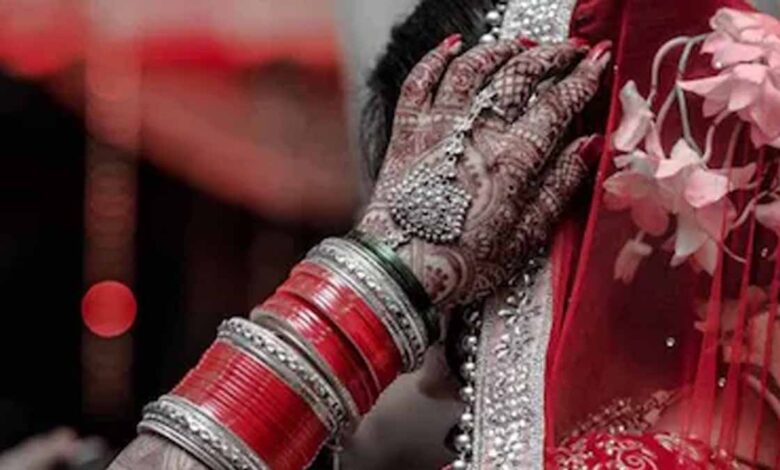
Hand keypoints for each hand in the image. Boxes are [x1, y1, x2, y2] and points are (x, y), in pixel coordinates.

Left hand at [358, 36, 610, 310]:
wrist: (401, 270)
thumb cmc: (464, 262)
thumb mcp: (526, 236)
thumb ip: (561, 186)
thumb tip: (591, 146)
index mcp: (513, 160)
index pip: (557, 104)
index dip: (583, 78)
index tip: (599, 61)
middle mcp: (476, 133)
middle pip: (517, 74)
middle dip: (550, 54)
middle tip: (569, 49)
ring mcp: (438, 128)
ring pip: (471, 67)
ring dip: (499, 49)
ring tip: (520, 44)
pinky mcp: (407, 132)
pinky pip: (420, 82)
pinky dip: (436, 58)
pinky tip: (453, 46)